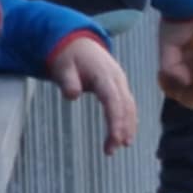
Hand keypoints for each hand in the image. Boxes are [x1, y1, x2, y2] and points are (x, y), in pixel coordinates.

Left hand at [48, 35, 136, 153]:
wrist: (78, 43)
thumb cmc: (69, 57)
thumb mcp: (63, 66)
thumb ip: (68, 81)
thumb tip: (72, 96)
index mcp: (105, 75)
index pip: (114, 101)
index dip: (116, 121)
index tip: (114, 139)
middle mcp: (117, 79)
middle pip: (125, 106)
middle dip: (122, 128)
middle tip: (112, 149)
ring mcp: (120, 82)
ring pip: (130, 106)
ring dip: (128, 126)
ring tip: (122, 145)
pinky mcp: (118, 87)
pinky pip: (128, 104)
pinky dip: (129, 119)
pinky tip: (125, 133)